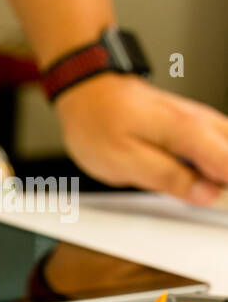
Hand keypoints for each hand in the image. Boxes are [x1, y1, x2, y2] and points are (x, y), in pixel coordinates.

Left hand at [54, 74, 227, 205]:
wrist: (88, 94)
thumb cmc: (98, 124)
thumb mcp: (125, 161)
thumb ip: (169, 178)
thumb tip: (207, 194)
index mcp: (189, 130)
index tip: (219, 207)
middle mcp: (202, 121)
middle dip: (226, 184)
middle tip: (205, 201)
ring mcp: (201, 121)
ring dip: (221, 175)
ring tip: (198, 191)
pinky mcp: (194, 126)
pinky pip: (220, 145)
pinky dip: (216, 164)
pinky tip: (197, 178)